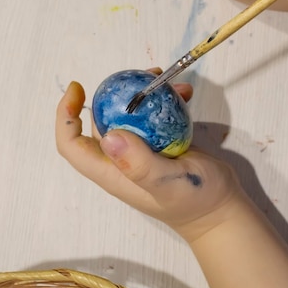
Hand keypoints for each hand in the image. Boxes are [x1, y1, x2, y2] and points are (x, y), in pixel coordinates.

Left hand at [55, 78, 240, 241]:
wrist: (222, 211)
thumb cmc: (194, 203)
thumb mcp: (168, 183)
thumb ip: (139, 164)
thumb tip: (109, 136)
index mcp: (111, 171)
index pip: (72, 144)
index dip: (65, 116)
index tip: (78, 88)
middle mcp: (120, 160)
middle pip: (100, 121)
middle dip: (113, 94)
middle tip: (140, 76)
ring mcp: (140, 151)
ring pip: (128, 114)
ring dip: (142, 94)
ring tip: (165, 79)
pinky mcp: (160, 143)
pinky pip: (153, 116)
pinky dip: (165, 101)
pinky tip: (184, 93)